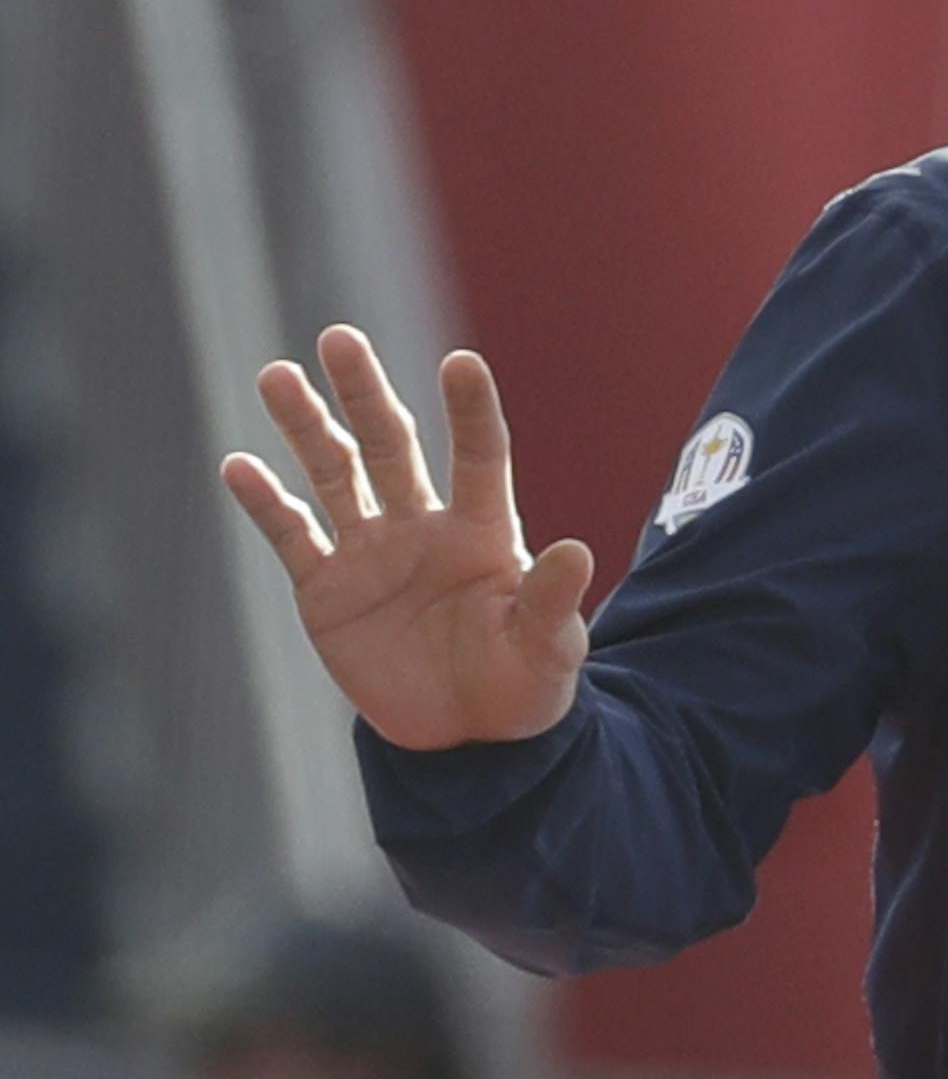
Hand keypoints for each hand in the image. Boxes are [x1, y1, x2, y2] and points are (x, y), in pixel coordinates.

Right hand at [222, 326, 594, 750]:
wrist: (467, 739)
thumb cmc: (522, 686)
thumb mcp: (548, 650)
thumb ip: (551, 602)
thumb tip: (577, 552)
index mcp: (484, 530)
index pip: (478, 456)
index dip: (470, 411)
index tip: (462, 363)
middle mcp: (423, 525)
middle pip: (392, 443)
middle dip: (365, 392)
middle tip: (339, 339)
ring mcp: (371, 552)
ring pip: (335, 473)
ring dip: (306, 426)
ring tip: (277, 376)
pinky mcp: (327, 589)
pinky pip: (293, 535)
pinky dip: (266, 501)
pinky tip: (239, 465)